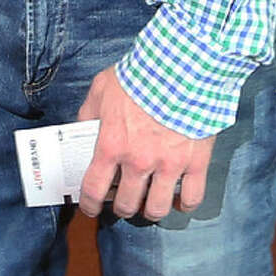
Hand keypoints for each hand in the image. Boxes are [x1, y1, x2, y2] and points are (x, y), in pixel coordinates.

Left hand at [76, 67, 214, 220]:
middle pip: (126, 205)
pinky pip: (191, 198)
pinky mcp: (195, 162)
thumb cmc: (140, 74)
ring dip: (150, 210)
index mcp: (112, 145)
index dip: (90, 205)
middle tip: (123, 201)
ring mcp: (168, 165)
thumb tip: (81, 128)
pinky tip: (178, 198)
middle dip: (122, 207)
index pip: (94, 189)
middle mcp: (138, 161)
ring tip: (149, 202)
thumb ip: (89, 112)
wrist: (180, 66)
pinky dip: (184, 204)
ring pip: (157, 209)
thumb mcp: (102, 88)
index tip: (91, 208)